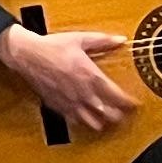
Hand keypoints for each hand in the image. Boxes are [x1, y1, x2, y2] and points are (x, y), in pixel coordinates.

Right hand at [0, 26, 133, 136]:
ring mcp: (71, 103)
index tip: (134, 104)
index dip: (129, 103)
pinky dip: (84, 122)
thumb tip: (121, 39)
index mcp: (91, 76)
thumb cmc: (52, 47)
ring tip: (107, 119)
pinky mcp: (59, 107)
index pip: (117, 97)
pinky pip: (76, 122)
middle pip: (109, 114)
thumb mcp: (80, 39)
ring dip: (103, 122)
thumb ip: (102, 41)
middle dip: (119, 115)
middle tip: (123, 113)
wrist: (27, 55)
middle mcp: (83, 93)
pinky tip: (86, 117)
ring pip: (94, 123)